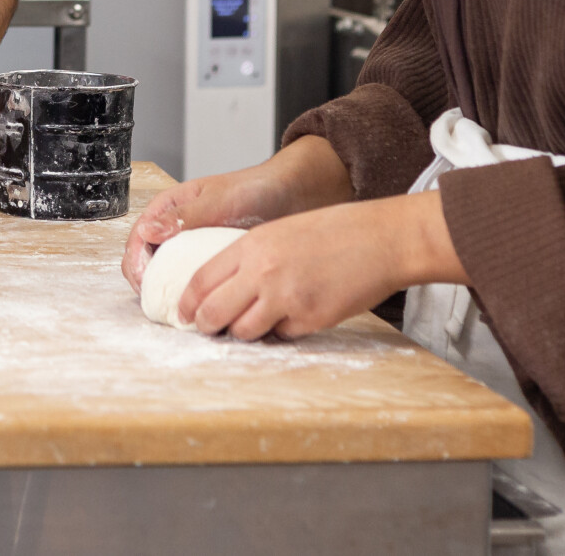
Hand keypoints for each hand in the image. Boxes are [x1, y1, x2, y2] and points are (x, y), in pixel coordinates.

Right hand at [123, 135, 352, 289]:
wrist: (289, 196)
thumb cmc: (252, 190)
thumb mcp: (216, 201)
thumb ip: (183, 216)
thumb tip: (147, 232)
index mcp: (168, 209)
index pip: (138, 239)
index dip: (136, 263)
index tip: (146, 283)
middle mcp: (174, 230)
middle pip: (147, 262)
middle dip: (149, 286)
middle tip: (165, 306)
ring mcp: (191, 249)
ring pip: (168, 276)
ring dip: (170, 295)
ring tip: (184, 313)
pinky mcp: (210, 264)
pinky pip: (193, 283)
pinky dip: (195, 297)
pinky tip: (205, 308)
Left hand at [176, 194, 455, 338]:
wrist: (380, 239)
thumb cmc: (334, 231)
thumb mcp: (280, 231)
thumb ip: (251, 257)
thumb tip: (226, 288)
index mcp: (252, 245)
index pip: (201, 280)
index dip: (188, 302)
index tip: (184, 313)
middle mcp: (263, 272)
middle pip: (214, 312)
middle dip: (205, 325)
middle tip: (206, 330)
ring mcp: (286, 298)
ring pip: (244, 331)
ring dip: (243, 332)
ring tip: (252, 324)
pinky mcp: (310, 320)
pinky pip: (281, 335)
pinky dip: (281, 331)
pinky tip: (293, 315)